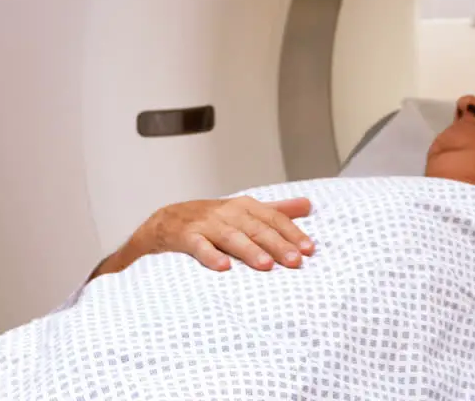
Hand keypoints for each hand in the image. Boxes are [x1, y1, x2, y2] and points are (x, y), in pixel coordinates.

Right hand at [94, 196, 314, 277]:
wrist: (165, 222)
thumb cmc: (212, 220)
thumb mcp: (244, 211)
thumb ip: (276, 210)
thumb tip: (308, 204)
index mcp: (244, 207)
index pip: (273, 218)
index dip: (292, 233)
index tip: (309, 250)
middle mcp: (227, 213)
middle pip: (256, 228)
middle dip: (277, 244)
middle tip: (295, 261)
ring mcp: (205, 224)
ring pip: (231, 237)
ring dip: (249, 250)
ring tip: (266, 265)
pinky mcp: (185, 236)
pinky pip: (198, 246)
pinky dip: (210, 255)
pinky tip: (223, 268)